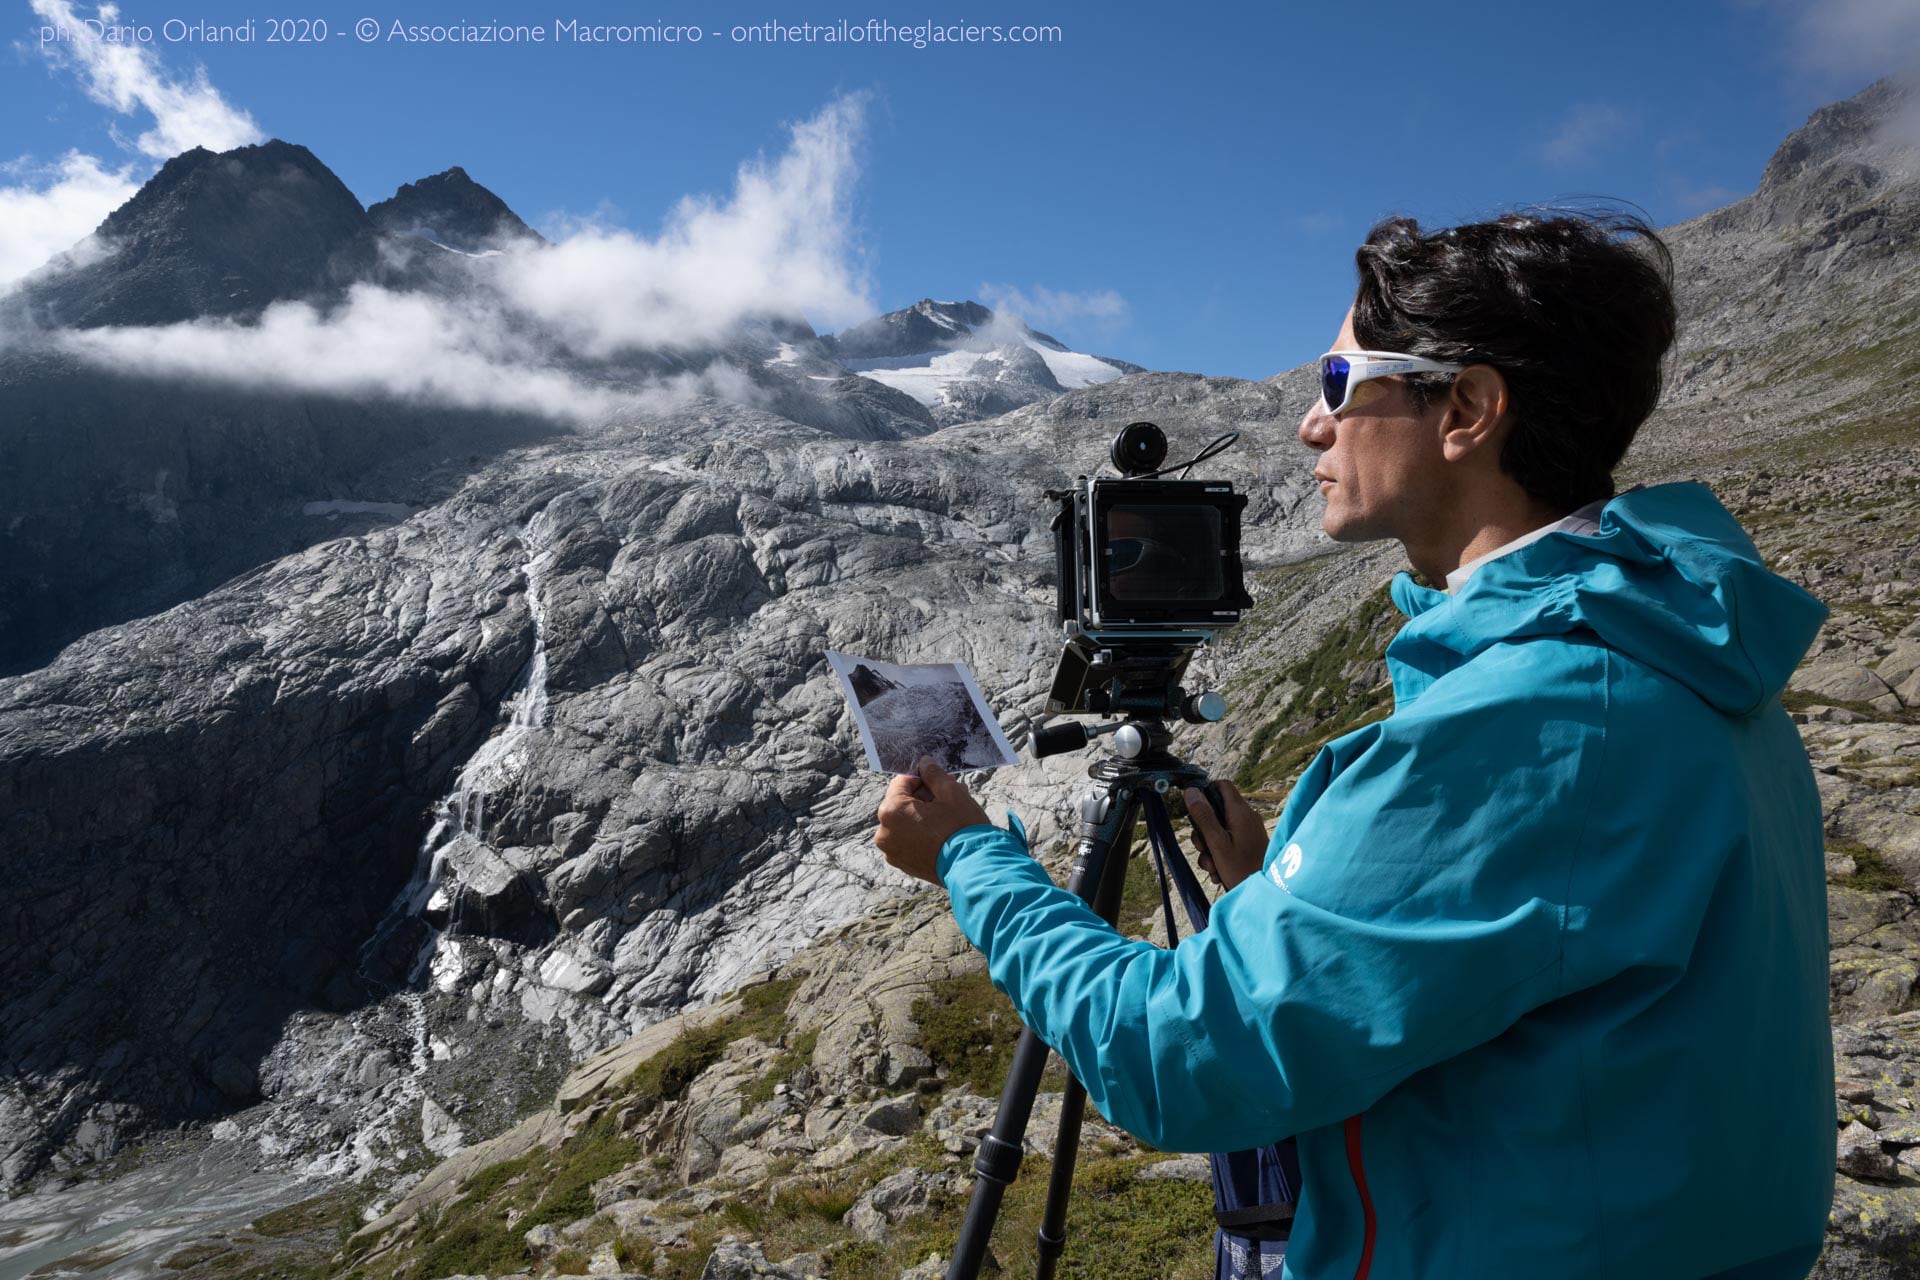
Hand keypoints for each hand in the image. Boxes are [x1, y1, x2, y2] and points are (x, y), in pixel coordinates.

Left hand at [875, 758, 991, 885]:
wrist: (974, 869)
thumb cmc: (961, 828)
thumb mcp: (951, 792)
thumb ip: (933, 774)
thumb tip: (924, 763)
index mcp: (891, 811)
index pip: (901, 782)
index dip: (922, 778)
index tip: (940, 781)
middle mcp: (885, 832)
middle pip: (902, 803)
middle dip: (924, 797)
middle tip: (949, 795)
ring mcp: (892, 851)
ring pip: (906, 822)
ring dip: (924, 814)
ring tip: (949, 814)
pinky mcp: (902, 864)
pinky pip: (908, 840)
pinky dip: (921, 833)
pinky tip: (943, 832)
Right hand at [1183, 781, 1267, 891]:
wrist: (1264, 894)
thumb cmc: (1241, 868)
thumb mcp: (1216, 843)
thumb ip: (1203, 816)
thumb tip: (1191, 791)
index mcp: (1240, 812)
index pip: (1222, 785)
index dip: (1206, 792)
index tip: (1194, 810)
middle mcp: (1246, 817)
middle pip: (1216, 811)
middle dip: (1203, 832)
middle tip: (1203, 849)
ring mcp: (1248, 831)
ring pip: (1219, 830)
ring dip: (1209, 849)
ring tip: (1213, 867)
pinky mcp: (1248, 844)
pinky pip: (1228, 842)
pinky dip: (1219, 856)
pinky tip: (1219, 872)